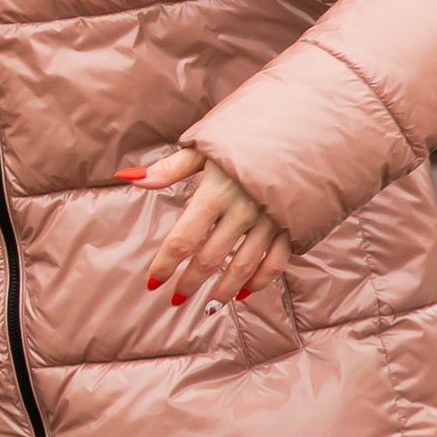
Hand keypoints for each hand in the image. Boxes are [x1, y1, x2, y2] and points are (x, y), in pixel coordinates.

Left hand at [122, 149, 291, 306]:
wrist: (306, 129)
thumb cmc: (247, 135)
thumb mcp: (205, 147)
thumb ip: (169, 168)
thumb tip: (130, 179)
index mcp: (215, 193)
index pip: (183, 238)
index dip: (166, 264)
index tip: (153, 282)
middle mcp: (242, 211)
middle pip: (211, 257)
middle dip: (191, 282)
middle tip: (176, 300)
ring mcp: (270, 221)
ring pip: (243, 266)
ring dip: (223, 289)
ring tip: (207, 307)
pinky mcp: (292, 226)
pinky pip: (276, 262)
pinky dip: (260, 280)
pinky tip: (245, 292)